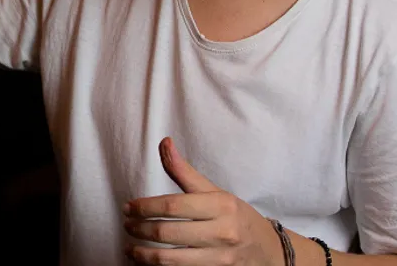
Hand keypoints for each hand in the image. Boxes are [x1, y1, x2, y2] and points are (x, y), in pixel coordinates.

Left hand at [122, 137, 283, 265]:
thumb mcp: (216, 192)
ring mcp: (220, 259)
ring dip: (142, 255)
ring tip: (130, 248)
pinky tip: (147, 262)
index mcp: (221, 205)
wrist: (269, 252)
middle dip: (139, 229)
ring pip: (169, 260)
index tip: (128, 207)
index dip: (144, 207)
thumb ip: (185, 172)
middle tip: (127, 225)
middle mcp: (222, 232)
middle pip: (167, 232)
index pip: (172, 205)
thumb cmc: (238, 217)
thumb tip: (164, 143)